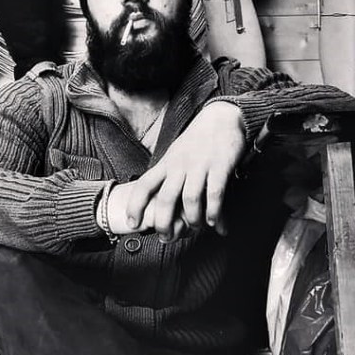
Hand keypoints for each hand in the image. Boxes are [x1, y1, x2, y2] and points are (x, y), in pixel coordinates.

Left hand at [119, 101, 247, 239]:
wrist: (222, 117)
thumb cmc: (198, 141)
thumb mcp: (177, 155)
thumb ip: (171, 177)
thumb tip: (167, 206)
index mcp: (167, 163)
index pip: (145, 184)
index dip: (135, 205)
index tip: (132, 224)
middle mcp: (180, 164)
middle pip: (165, 198)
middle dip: (163, 222)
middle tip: (167, 237)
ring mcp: (199, 164)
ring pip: (189, 198)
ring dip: (192, 219)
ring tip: (195, 228)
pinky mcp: (220, 165)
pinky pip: (214, 193)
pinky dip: (213, 211)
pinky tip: (213, 222)